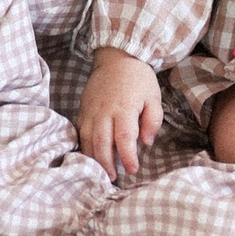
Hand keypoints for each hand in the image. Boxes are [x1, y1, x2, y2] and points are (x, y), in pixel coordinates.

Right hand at [76, 48, 162, 180]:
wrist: (116, 57)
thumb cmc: (138, 78)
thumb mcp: (153, 96)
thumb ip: (153, 120)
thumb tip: (146, 142)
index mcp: (124, 108)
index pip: (124, 139)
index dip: (128, 158)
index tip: (132, 170)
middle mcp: (104, 111)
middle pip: (102, 143)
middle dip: (107, 164)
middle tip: (113, 178)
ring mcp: (91, 110)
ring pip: (88, 140)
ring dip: (94, 158)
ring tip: (101, 172)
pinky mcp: (82, 109)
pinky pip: (80, 132)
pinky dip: (84, 146)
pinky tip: (90, 156)